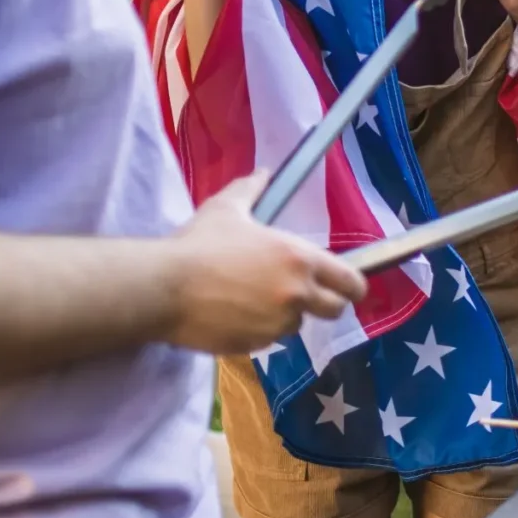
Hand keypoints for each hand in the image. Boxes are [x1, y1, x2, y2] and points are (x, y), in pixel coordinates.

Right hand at [164, 177, 367, 354]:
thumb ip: (251, 189)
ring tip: (255, 298)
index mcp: (298, 259)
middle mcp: (295, 295)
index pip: (350, 282)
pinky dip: (258, 329)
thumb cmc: (199, 243)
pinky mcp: (254, 345)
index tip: (349, 286)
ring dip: (285, 315)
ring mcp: (275, 325)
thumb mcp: (227, 209)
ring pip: (296, 325)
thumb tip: (263, 172)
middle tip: (305, 294)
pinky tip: (234, 313)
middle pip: (334, 310)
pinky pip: (267, 340)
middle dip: (325, 303)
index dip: (354, 285)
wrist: (164, 287)